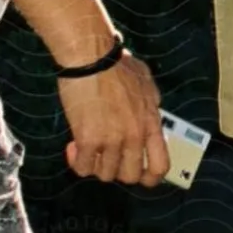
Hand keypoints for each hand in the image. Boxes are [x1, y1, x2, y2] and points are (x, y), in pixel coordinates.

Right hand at [58, 52, 169, 184]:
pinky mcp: (87, 139)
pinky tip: (72, 147)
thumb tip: (153, 108)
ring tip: (87, 148)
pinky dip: (76, 162)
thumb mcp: (146, 83)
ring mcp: (112, 140)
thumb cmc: (116, 63)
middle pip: (131, 176)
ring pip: (105, 175)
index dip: (150, 177)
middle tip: (105, 156)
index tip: (138, 173)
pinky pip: (82, 168)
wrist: (91, 56)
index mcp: (152, 124)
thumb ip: (152, 102)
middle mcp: (135, 136)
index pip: (161, 166)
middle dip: (117, 170)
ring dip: (95, 165)